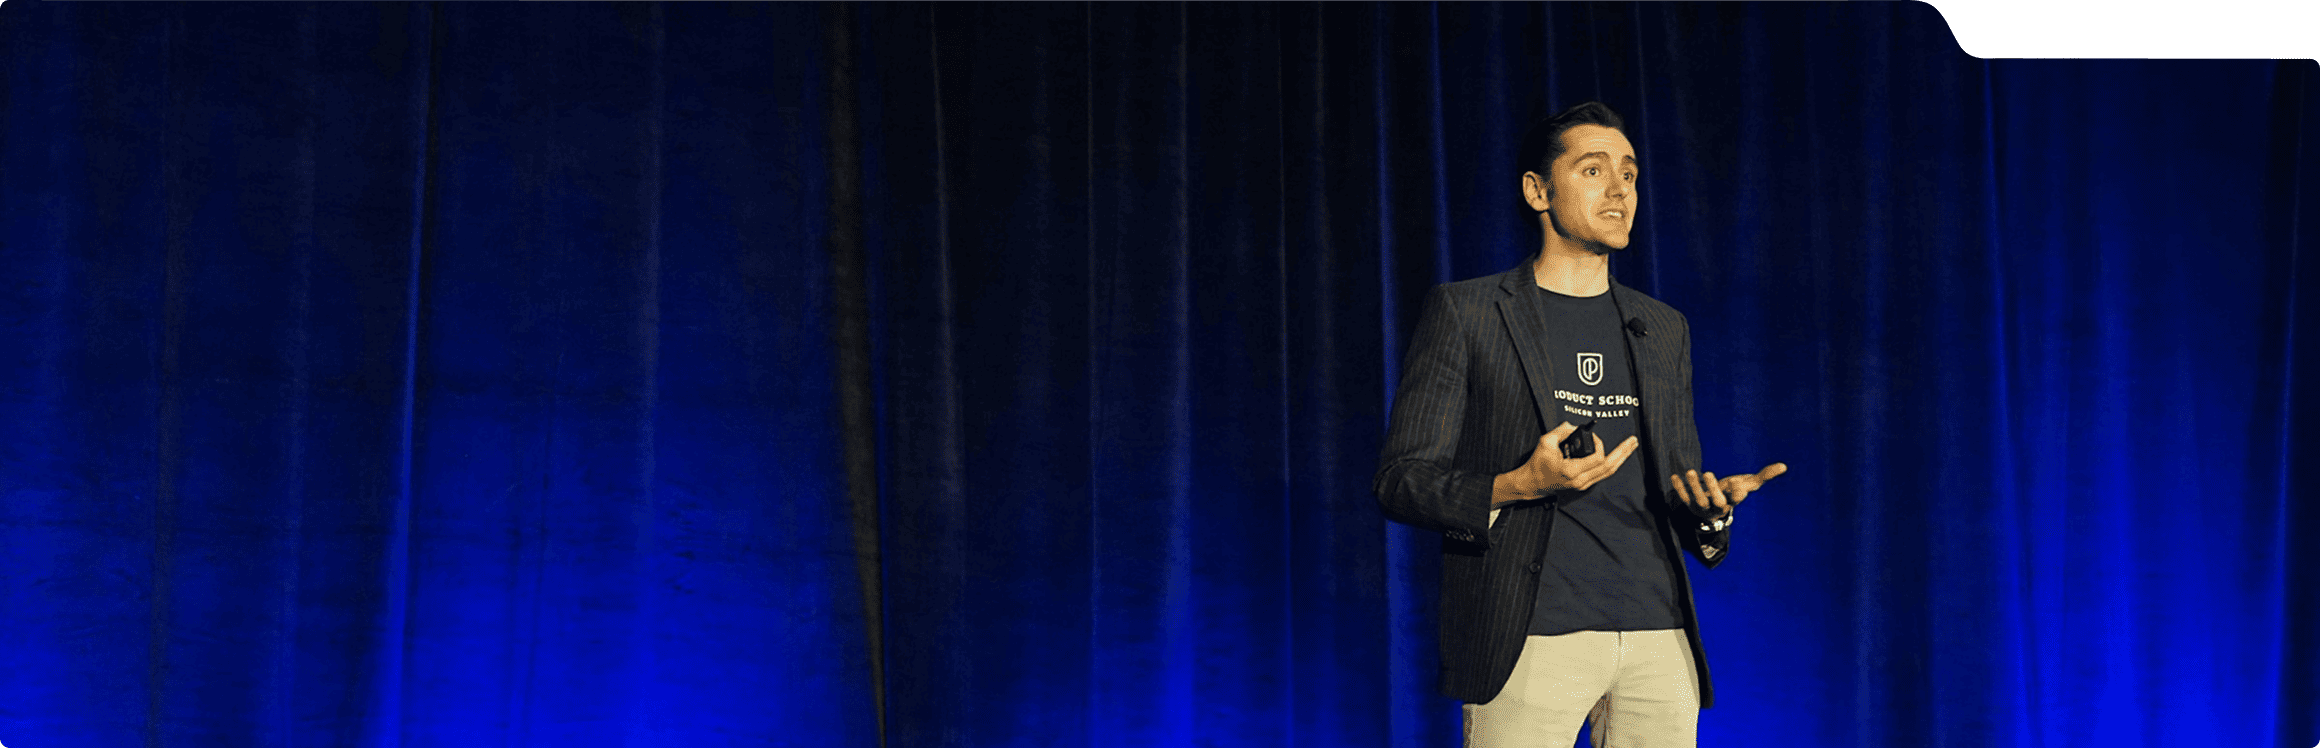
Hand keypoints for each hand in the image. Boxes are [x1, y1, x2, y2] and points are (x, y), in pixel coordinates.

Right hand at [1493, 422, 1640, 505]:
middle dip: (1622, 453)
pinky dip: (1612, 464)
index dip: (1599, 444)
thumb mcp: (1545, 442)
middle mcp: (1580, 480)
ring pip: (1608, 472)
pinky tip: (1618, 456)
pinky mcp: (1583, 484)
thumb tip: (1573, 425)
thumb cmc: (1537, 464)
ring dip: (1621, 459)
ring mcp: (1583, 484)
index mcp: (1571, 470)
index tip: (1592, 436)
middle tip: (1632, 441)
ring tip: (1630, 448)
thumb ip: (1561, 430)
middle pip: (1609, 467)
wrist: (1532, 483)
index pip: (1597, 458)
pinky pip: (1602, 474)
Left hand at [1669, 463, 1786, 519]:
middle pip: (1716, 502)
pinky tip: (1674, 476)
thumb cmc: (1733, 491)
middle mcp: (1718, 507)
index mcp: (1733, 501)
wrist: (1714, 507)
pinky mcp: (1690, 505)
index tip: (1738, 483)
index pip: (1736, 500)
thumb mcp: (1748, 484)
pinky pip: (1683, 498)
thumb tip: (1783, 466)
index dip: (1737, 493)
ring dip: (1693, 487)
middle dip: (1712, 489)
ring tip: (1690, 471)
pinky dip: (1679, 488)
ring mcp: (1703, 508)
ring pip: (1698, 501)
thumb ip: (1763, 476)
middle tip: (1708, 472)